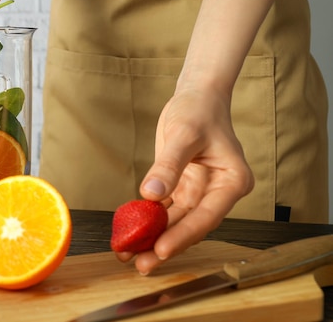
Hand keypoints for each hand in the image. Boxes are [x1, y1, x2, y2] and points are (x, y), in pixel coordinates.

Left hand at [116, 88, 253, 274]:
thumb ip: (168, 165)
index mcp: (232, 182)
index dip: (183, 235)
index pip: (206, 215)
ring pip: (175, 221)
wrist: (196, 97)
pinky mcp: (182, 187)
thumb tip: (151, 195)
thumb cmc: (199, 110)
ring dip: (153, 237)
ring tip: (129, 253)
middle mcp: (218, 191)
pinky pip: (164, 209)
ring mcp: (200, 192)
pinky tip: (130, 232)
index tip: (162, 250)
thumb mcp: (183, 134)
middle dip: (165, 244)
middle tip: (141, 264)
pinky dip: (148, 220)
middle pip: (190, 225)